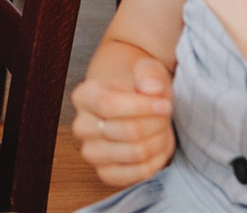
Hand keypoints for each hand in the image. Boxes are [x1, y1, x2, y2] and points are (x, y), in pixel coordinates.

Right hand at [70, 56, 175, 186]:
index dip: (141, 107)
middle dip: (156, 124)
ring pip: (135, 153)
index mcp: (84, 96)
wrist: (134, 111)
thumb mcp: (146, 72)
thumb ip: (149, 74)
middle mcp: (81, 126)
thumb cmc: (139, 91)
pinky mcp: (105, 173)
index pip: (108, 105)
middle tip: (165, 117)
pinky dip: (156, 161)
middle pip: (127, 131)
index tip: (165, 104)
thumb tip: (150, 88)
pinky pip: (138, 173)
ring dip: (158, 142)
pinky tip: (157, 147)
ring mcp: (91, 152)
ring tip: (161, 130)